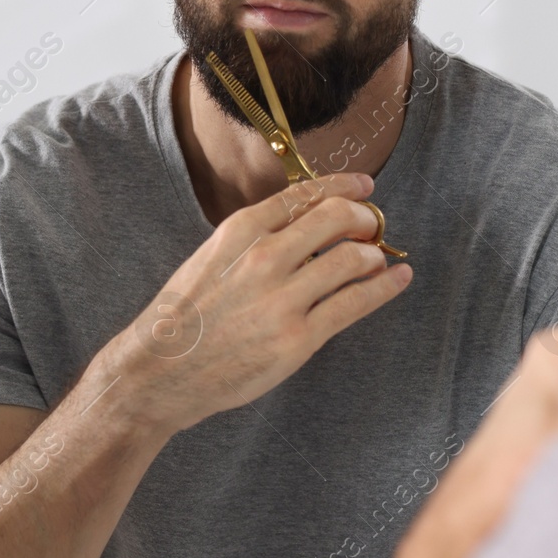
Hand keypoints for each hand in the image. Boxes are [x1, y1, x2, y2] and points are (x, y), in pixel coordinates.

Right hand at [113, 172, 412, 433]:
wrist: (160, 371)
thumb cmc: (187, 314)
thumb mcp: (213, 256)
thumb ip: (256, 236)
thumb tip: (307, 221)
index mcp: (240, 230)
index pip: (305, 194)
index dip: (343, 186)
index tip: (364, 186)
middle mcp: (264, 257)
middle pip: (337, 218)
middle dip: (365, 218)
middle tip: (373, 226)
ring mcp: (283, 299)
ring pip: (353, 260)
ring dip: (375, 255)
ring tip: (379, 260)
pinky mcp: (299, 338)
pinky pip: (355, 303)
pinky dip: (385, 287)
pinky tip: (397, 279)